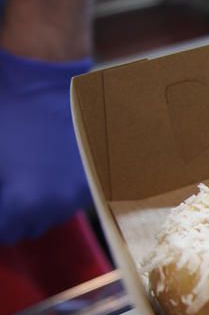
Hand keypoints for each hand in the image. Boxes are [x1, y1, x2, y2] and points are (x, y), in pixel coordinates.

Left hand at [0, 49, 92, 243]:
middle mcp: (57, 204)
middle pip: (28, 229)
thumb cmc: (9, 111)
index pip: (3, 231)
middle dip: (11, 215)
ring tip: (25, 179)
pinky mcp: (94, 179)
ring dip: (36, 206)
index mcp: (25, 201)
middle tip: (4, 196)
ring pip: (52, 216)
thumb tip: (1, 203)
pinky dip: (57, 193)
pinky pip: (71, 200)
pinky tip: (47, 172)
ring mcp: (79, 192)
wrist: (47, 82)